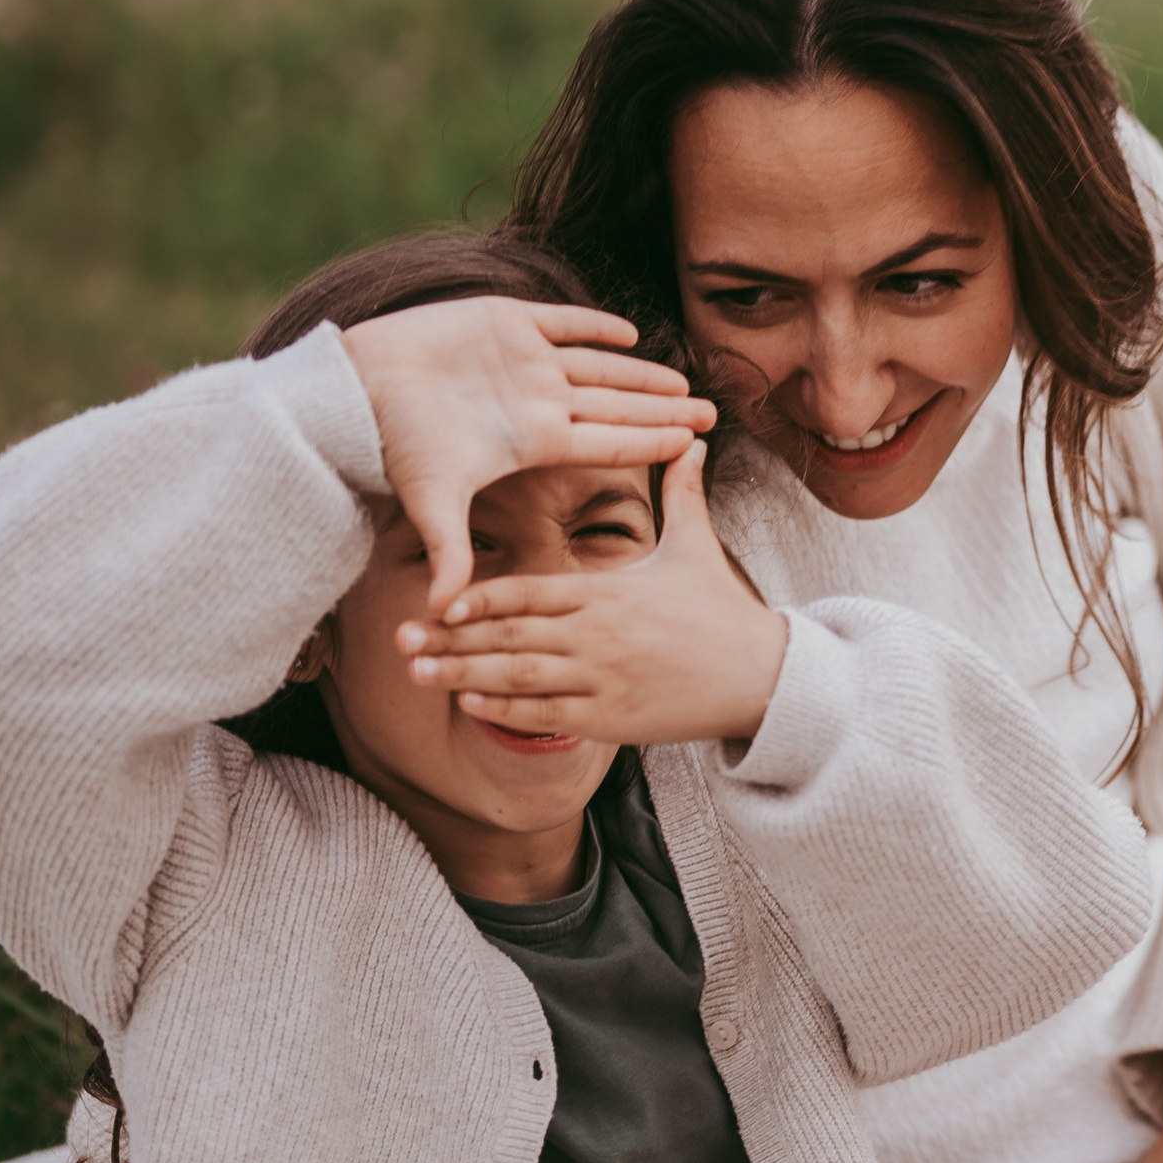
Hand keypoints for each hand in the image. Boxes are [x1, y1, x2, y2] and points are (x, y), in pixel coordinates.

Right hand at [344, 299, 713, 609]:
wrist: (354, 389)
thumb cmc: (393, 443)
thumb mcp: (431, 498)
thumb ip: (449, 549)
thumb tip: (445, 611)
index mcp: (534, 438)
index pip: (611, 441)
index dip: (654, 440)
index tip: (696, 443)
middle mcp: (538, 400)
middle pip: (618, 405)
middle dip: (665, 408)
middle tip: (713, 412)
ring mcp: (525, 360)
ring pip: (600, 365)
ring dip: (640, 372)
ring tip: (681, 380)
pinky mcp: (504, 321)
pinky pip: (562, 322)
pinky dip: (594, 325)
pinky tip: (628, 333)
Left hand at [400, 437, 791, 746]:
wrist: (761, 676)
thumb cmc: (721, 610)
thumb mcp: (697, 547)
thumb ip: (683, 495)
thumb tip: (693, 443)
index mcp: (606, 593)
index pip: (530, 592)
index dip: (483, 596)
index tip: (442, 598)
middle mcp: (596, 636)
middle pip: (509, 636)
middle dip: (451, 638)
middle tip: (401, 637)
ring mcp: (601, 681)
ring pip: (517, 679)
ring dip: (463, 677)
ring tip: (417, 673)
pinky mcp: (611, 720)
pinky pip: (545, 717)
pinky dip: (505, 712)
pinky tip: (470, 705)